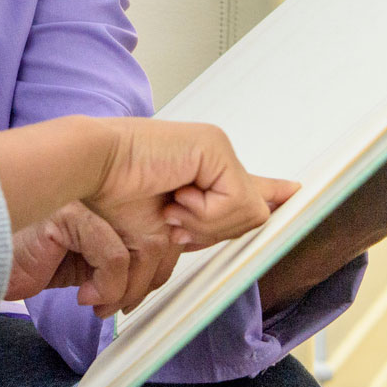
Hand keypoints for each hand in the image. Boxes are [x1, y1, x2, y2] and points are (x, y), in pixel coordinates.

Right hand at [6, 200, 178, 316]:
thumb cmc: (35, 261)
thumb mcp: (90, 265)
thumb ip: (122, 262)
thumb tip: (158, 276)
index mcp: (110, 200)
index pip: (158, 228)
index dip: (159, 270)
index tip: (136, 296)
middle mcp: (102, 193)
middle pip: (157, 237)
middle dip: (145, 283)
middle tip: (121, 305)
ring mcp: (86, 199)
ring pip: (139, 249)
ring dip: (124, 290)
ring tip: (100, 303)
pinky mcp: (70, 214)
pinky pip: (113, 256)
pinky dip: (107, 286)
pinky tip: (84, 296)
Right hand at [85, 117, 298, 253]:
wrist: (91, 172)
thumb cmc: (115, 197)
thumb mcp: (169, 228)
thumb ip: (205, 228)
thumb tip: (227, 239)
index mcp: (203, 171)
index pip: (250, 184)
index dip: (274, 192)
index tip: (295, 192)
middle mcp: (214, 157)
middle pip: (252, 214)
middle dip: (214, 231)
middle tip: (174, 221)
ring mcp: (216, 149)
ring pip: (249, 213)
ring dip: (205, 225)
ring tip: (170, 209)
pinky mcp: (214, 146)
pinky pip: (235, 202)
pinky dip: (205, 213)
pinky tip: (176, 199)